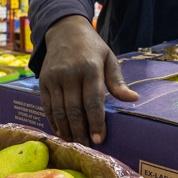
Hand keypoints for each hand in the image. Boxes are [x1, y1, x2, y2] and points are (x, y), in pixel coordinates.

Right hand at [40, 16, 137, 146]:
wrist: (65, 30)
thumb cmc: (92, 48)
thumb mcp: (109, 58)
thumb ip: (118, 81)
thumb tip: (133, 99)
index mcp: (90, 68)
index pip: (93, 101)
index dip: (96, 123)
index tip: (99, 139)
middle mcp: (70, 73)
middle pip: (74, 110)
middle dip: (81, 132)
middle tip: (87, 147)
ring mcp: (54, 77)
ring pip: (59, 111)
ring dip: (66, 130)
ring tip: (74, 143)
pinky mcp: (43, 81)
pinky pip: (47, 106)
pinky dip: (53, 121)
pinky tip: (61, 131)